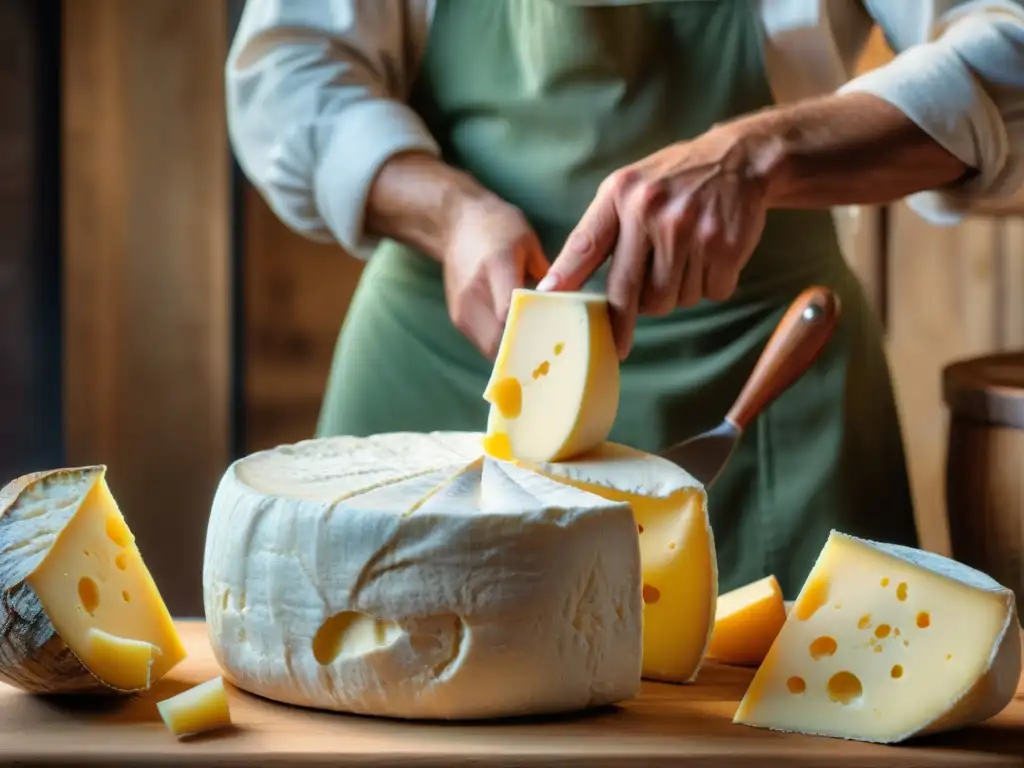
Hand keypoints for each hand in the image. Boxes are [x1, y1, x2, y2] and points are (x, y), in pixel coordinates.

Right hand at [442, 195, 549, 357]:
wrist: (456, 223)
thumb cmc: (498, 227)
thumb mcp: (529, 243)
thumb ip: (547, 276)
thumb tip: (568, 307)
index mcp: (495, 267)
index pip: (510, 312)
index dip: (533, 331)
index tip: (558, 339)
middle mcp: (473, 293)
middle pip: (500, 339)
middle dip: (526, 349)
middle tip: (553, 352)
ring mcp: (461, 309)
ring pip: (490, 349)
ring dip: (514, 352)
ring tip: (539, 349)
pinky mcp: (457, 319)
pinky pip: (483, 344)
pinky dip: (503, 346)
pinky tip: (521, 340)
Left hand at [538, 125, 777, 358]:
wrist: (739, 159)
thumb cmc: (671, 183)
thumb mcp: (628, 189)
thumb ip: (597, 231)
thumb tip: (560, 285)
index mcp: (621, 194)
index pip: (586, 244)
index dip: (566, 275)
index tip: (548, 299)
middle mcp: (652, 210)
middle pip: (629, 291)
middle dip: (621, 324)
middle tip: (618, 345)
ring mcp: (691, 229)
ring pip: (670, 300)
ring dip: (673, 294)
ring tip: (681, 262)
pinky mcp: (725, 246)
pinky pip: (708, 294)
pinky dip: (708, 287)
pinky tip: (708, 259)